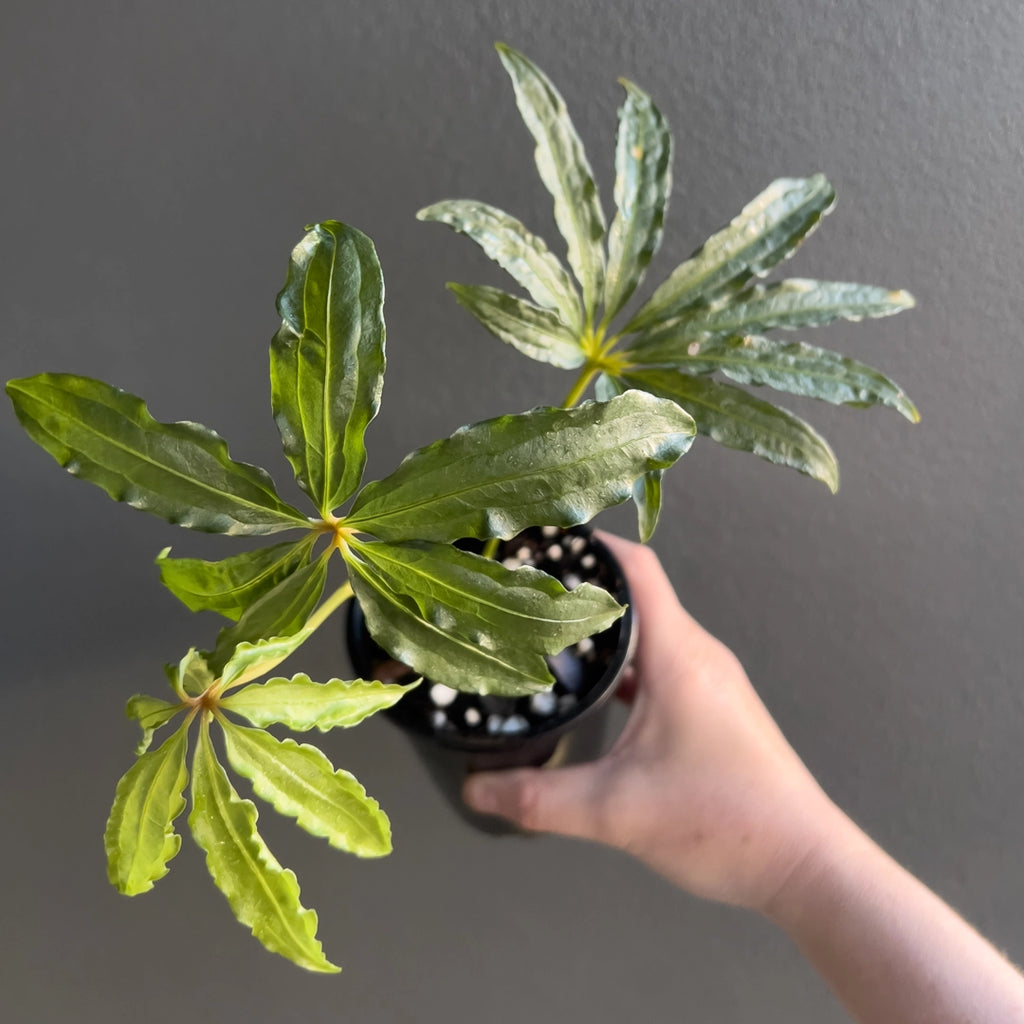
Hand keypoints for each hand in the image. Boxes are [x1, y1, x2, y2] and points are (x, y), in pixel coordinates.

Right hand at [463, 531, 838, 911]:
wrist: (802, 864)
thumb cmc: (724, 822)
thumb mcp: (616, 811)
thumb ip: (539, 798)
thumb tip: (475, 789)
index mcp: (678, 655)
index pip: (636, 568)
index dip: (589, 544)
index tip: (540, 540)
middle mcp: (698, 654)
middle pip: (637, 593)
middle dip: (581, 585)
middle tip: (522, 589)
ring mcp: (709, 680)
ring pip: (649, 631)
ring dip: (602, 629)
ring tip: (545, 635)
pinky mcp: (712, 706)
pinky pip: (660, 663)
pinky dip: (623, 663)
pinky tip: (590, 687)